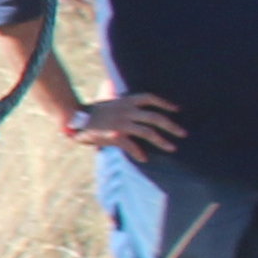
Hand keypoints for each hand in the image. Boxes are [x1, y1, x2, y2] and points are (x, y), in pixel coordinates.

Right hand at [60, 91, 180, 155]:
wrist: (74, 118)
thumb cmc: (91, 112)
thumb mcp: (109, 102)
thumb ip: (121, 103)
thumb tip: (128, 102)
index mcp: (126, 101)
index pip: (150, 98)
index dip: (165, 103)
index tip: (177, 109)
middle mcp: (126, 111)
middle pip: (155, 117)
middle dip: (172, 126)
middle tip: (183, 133)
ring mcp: (121, 123)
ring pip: (148, 132)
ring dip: (162, 141)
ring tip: (172, 147)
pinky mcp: (115, 136)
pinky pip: (132, 146)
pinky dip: (139, 153)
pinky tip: (144, 158)